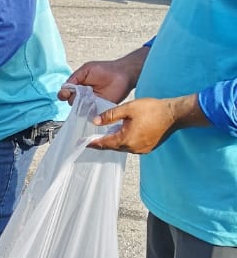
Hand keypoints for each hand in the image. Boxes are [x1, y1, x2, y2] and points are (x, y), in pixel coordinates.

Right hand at [59, 50, 148, 105]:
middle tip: (79, 93)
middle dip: (72, 98)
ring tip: (87, 98)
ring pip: (78, 109)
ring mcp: (90, 103)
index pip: (65, 93)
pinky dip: (88, 112)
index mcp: (77, 86)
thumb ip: (74, 78)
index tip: (66, 93)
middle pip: (70, 101)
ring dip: (80, 105)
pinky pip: (90, 113)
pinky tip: (90, 105)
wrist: (123, 74)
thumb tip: (64, 88)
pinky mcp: (99, 109)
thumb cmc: (105, 69)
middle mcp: (82, 95)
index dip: (63, 94)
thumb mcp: (86, 69)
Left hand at [88, 94, 208, 153]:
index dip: (92, 143)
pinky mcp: (148, 148)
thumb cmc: (153, 109)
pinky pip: (131, 146)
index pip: (104, 143)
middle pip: (112, 147)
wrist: (175, 114)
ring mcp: (141, 149)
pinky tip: (123, 134)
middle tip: (91, 140)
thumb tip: (95, 121)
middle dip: (102, 142)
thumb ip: (110, 115)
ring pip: (122, 147)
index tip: (82, 144)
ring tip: (105, 135)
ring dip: (114, 141)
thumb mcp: (129, 108)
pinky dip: (125, 141)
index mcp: (126, 139)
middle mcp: (132, 148)